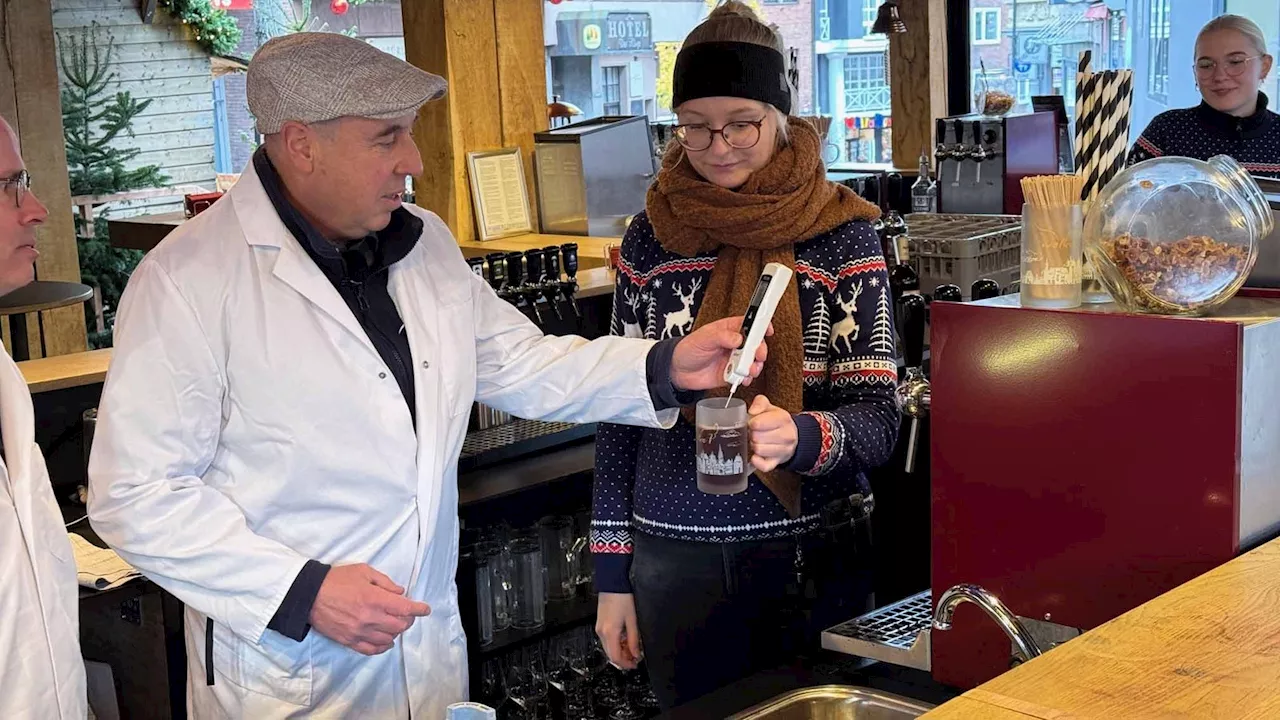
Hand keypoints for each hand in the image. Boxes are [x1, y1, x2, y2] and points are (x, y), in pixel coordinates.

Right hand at [309, 564, 430, 655]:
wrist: (309, 595)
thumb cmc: (336, 580)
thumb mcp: (363, 571)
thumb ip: (385, 582)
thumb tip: (400, 592)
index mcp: (375, 599)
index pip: (405, 608)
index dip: (419, 609)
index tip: (425, 609)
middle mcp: (370, 618)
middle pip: (400, 626)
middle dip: (408, 620)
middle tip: (406, 614)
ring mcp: (359, 632)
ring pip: (388, 639)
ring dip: (395, 633)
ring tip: (394, 625)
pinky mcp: (349, 641)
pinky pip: (371, 650)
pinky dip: (382, 647)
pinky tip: (385, 641)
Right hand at [596, 592, 642, 669]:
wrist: (613, 584)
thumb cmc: (623, 598)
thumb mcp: (632, 621)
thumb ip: (634, 640)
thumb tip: (636, 653)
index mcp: (610, 633)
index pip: (615, 657)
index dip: (626, 664)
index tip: (635, 664)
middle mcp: (601, 632)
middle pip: (610, 654)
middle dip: (623, 659)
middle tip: (635, 658)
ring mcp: (599, 628)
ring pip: (608, 648)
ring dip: (619, 651)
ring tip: (632, 648)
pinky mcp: (600, 624)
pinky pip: (606, 640)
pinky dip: (615, 644)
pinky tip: (625, 640)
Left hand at [670, 317, 770, 391]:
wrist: (678, 371)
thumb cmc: (688, 349)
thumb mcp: (703, 338)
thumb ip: (721, 337)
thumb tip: (738, 338)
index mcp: (729, 330)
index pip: (750, 324)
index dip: (761, 325)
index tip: (767, 330)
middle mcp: (735, 344)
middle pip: (756, 344)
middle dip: (760, 350)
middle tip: (757, 356)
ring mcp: (734, 359)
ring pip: (753, 361)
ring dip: (754, 366)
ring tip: (748, 370)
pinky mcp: (732, 374)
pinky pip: (745, 376)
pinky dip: (746, 378)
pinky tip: (742, 379)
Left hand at [748, 395, 797, 472]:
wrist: (791, 436)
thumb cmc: (777, 422)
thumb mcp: (770, 408)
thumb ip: (760, 403)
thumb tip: (752, 411)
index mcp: (783, 419)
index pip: (758, 423)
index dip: (751, 423)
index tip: (753, 423)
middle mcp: (786, 435)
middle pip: (756, 437)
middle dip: (752, 434)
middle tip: (754, 432)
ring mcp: (783, 450)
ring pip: (758, 450)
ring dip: (754, 445)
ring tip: (757, 441)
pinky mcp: (777, 462)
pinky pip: (763, 466)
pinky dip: (756, 461)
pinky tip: (755, 455)